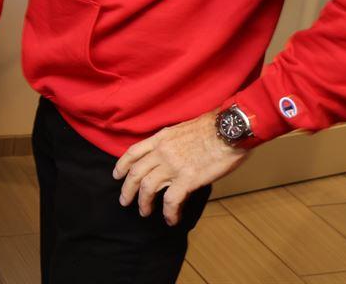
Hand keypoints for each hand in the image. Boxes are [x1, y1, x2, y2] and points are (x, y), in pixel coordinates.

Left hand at [113, 111, 247, 225]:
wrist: (229, 129)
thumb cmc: (213, 127)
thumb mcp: (183, 130)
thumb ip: (172, 143)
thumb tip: (171, 157)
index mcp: (161, 138)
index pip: (133, 152)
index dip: (122, 165)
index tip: (117, 175)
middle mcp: (162, 151)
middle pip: (135, 173)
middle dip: (127, 189)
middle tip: (124, 201)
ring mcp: (173, 165)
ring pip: (148, 188)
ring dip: (143, 203)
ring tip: (144, 212)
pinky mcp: (188, 178)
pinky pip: (171, 200)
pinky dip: (169, 212)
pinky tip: (171, 219)